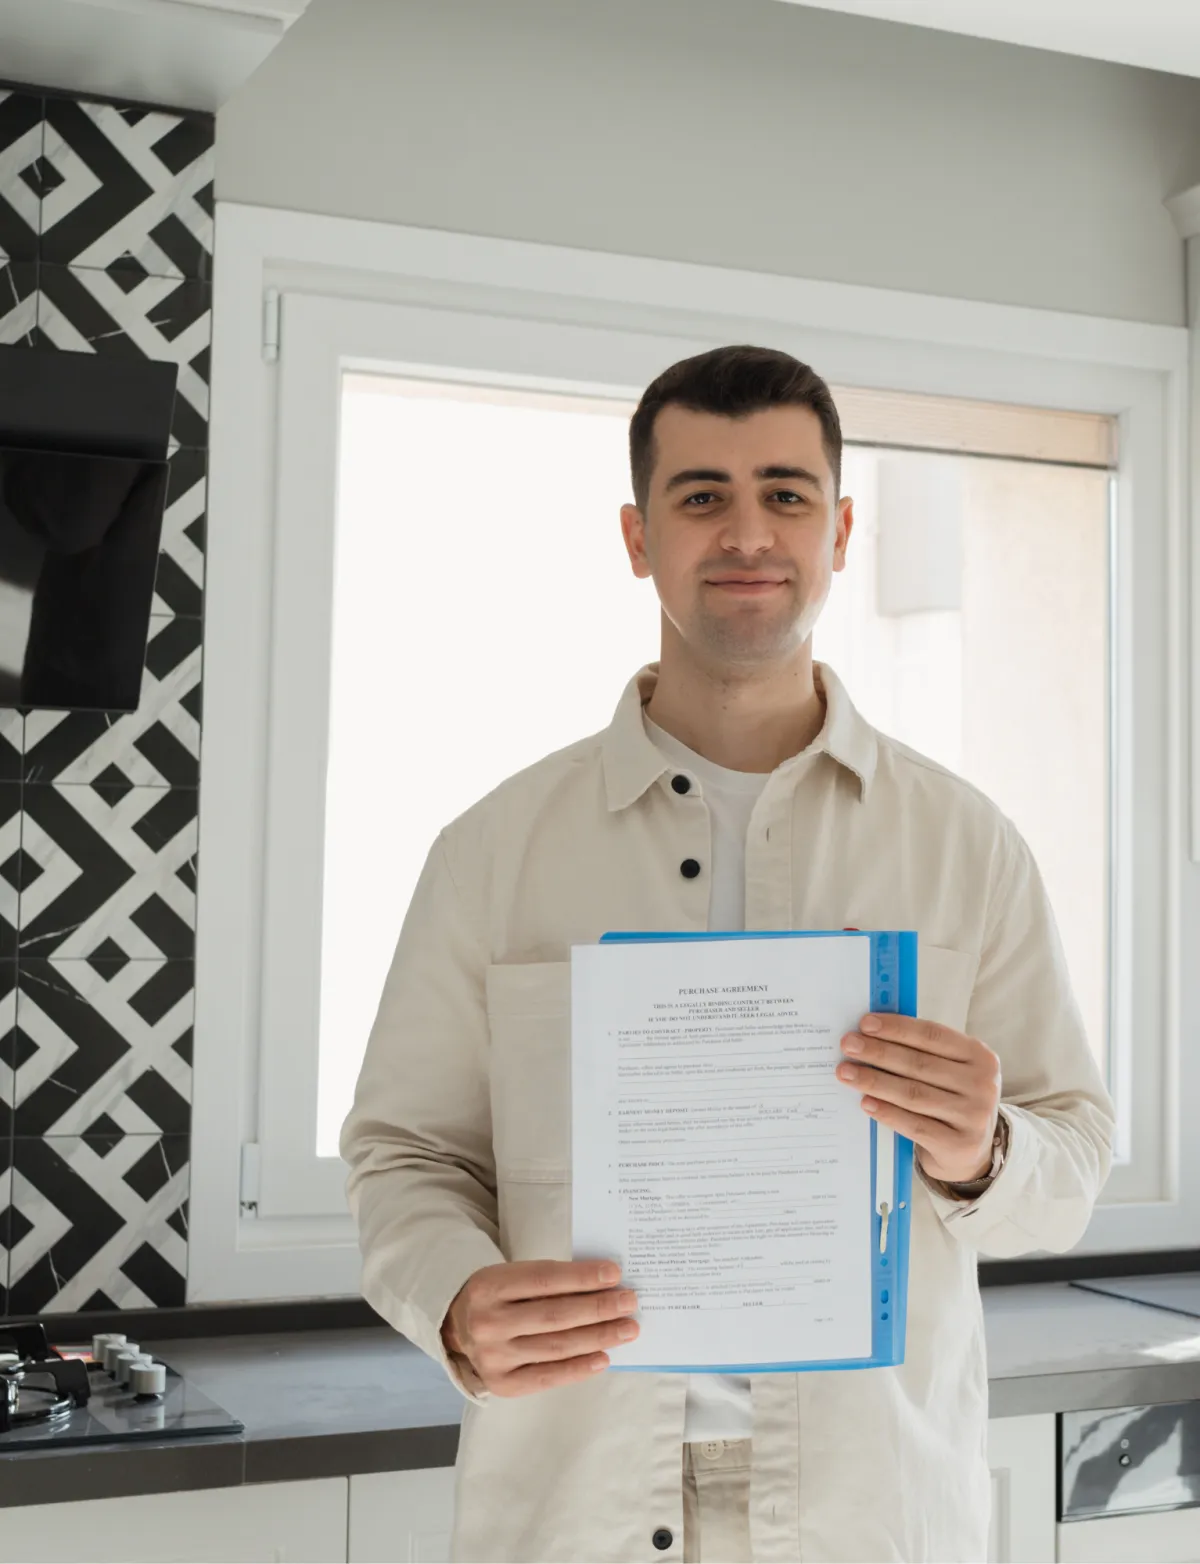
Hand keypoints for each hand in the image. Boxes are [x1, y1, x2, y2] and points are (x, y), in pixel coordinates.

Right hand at [441, 1259, 638, 1396]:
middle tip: (630, 1302)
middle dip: (598, 1308)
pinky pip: (547, 1376)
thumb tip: (604, 1285)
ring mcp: (493, 1357)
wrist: (457, 1328)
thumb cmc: (498, 1297)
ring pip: (556, 1346)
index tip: (614, 1274)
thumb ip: (550, 1281)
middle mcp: (487, 1322)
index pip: (544, 1280)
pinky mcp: (502, 1384)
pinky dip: (579, 1368)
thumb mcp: (512, 1277)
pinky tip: (603, 1358)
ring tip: (626, 1329)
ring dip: (598, 1337)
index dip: (581, 1277)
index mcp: (489, 1286)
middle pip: (554, 1315)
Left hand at [836, 1013, 1000, 1184]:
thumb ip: (922, 1051)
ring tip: (846, 1072)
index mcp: (980, 1056)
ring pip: (913, 1094)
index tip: (865, 1024)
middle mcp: (982, 1085)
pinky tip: (865, 1102)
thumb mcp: (950, 1071)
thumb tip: (872, 1033)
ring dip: (874, 1081)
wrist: (972, 1151)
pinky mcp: (958, 1145)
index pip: (932, 1035)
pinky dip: (887, 1112)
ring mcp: (973, 1116)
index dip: (897, 1028)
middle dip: (878, 1052)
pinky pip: (914, 1125)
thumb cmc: (952, 1099)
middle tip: (848, 1045)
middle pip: (919, 1064)